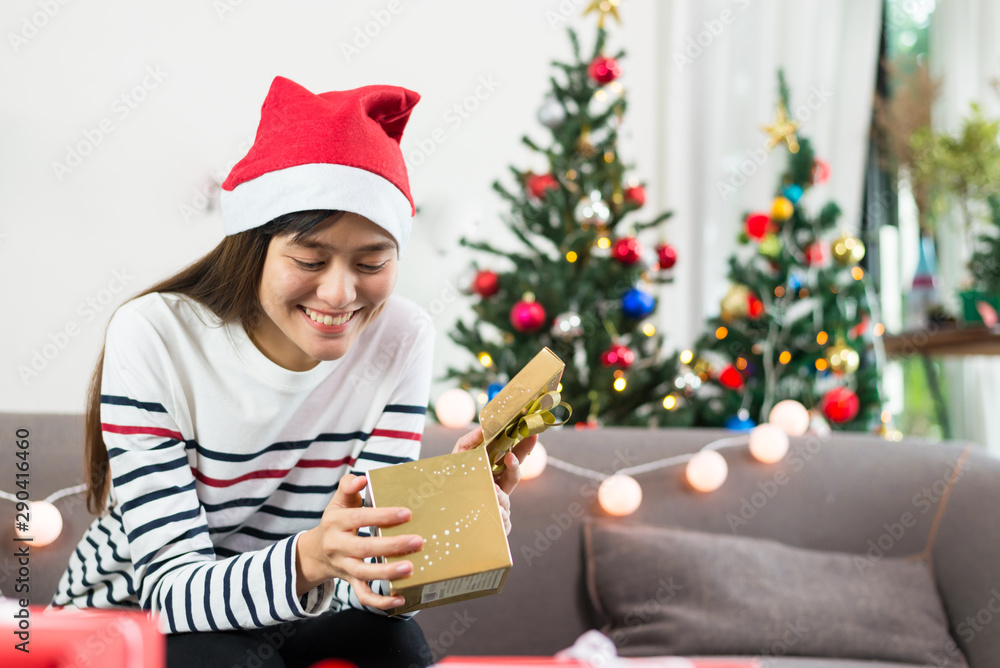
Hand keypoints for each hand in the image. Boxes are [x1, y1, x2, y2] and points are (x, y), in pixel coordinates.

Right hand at [295, 473, 422, 608]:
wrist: (316, 551)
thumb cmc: (336, 522)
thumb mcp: (338, 502)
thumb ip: (348, 486)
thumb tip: (361, 478)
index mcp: (336, 522)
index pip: (360, 518)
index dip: (383, 516)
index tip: (407, 513)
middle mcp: (337, 546)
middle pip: (364, 548)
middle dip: (391, 546)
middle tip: (417, 541)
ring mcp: (344, 566)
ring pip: (364, 573)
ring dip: (387, 573)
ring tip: (410, 568)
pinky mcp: (350, 581)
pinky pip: (363, 596)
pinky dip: (380, 601)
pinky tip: (400, 598)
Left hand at [452, 427, 537, 534]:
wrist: (440, 515)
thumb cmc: (451, 484)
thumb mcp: (458, 459)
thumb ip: (469, 441)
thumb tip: (485, 427)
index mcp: (494, 473)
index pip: (513, 458)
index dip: (524, 447)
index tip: (532, 434)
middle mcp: (500, 489)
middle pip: (514, 476)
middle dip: (515, 466)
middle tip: (510, 458)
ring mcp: (500, 507)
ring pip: (505, 500)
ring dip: (498, 495)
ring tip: (489, 490)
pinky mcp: (498, 525)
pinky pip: (502, 520)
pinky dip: (496, 515)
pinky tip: (491, 513)